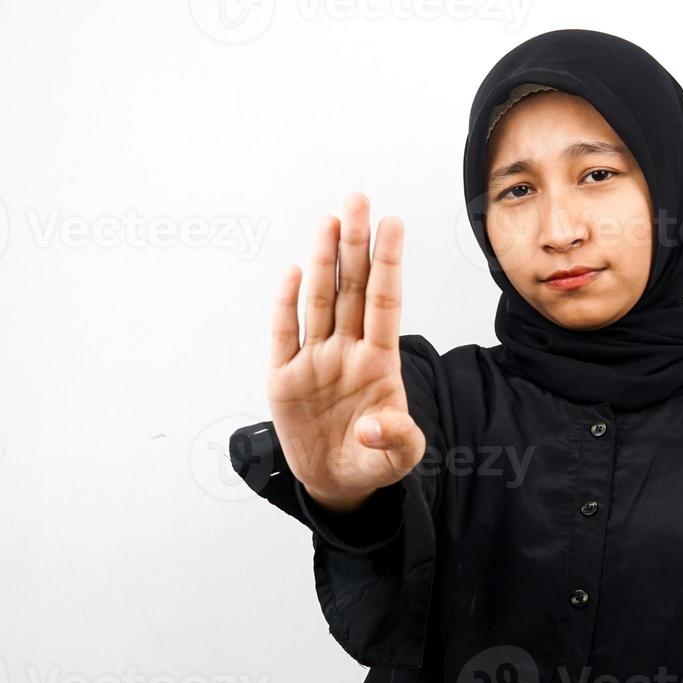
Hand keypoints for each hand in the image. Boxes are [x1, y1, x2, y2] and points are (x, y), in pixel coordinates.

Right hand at [265, 193, 425, 511]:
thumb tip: (377, 425)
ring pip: (319, 301)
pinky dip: (286, 304)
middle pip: (352, 289)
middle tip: (358, 199)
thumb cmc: (372, 462)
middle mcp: (347, 352)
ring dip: (324, 260)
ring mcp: (315, 362)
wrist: (337, 483)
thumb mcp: (398, 460)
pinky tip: (295, 271)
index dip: (388, 263)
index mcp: (378, 363)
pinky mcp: (284, 379)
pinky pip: (284, 335)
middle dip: (355, 244)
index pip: (384, 303)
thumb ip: (398, 442)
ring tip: (330, 221)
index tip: (393, 223)